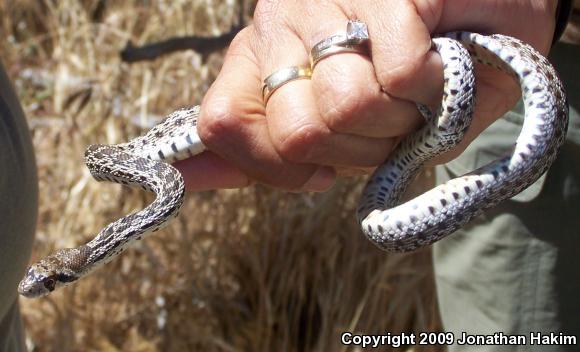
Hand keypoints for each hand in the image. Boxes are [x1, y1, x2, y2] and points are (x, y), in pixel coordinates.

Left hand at [175, 0, 556, 190]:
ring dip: (396, 122)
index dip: (274, 166)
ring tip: (412, 95)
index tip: (320, 174)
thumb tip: (180, 180)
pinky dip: (430, 88)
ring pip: (345, 104)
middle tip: (385, 127)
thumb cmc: (407, 92)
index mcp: (257, 60)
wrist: (488, 33)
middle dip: (356, 152)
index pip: (224, 124)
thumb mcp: (333, 135)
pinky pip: (397, 74)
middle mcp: (279, 22)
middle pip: (296, 130)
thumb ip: (258, 157)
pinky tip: (436, 63)